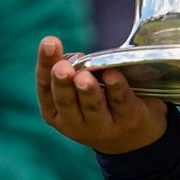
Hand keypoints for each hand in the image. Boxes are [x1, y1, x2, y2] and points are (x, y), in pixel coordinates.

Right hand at [35, 37, 166, 153]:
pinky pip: (120, 102)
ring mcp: (102, 126)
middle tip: (62, 67)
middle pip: (66, 101)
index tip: (48, 42)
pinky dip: (115, 88)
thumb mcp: (77, 94)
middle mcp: (75, 124)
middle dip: (63, 82)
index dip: (45, 64)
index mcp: (55, 113)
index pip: (45, 87)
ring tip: (83, 76)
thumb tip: (75, 56)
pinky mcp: (128, 120)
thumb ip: (72, 72)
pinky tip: (112, 75)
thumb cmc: (99, 105)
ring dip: (88, 90)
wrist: (134, 137)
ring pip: (92, 106)